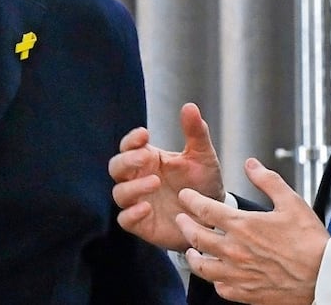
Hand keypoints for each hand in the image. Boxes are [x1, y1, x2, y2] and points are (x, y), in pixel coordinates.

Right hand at [109, 102, 224, 250]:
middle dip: (127, 160)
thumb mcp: (202, 156)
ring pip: (119, 193)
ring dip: (132, 187)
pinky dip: (131, 214)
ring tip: (154, 182)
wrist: (213, 216)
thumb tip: (190, 106)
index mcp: (149, 159)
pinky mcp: (142, 224)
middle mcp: (138, 179)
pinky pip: (125, 219)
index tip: (145, 134)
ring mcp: (138, 202)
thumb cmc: (203, 182)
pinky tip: (146, 208)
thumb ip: (195, 132)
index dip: (132, 139)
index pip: (129, 146)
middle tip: (145, 158)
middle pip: (117, 167)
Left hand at [176, 158, 328, 304]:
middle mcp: (235, 251)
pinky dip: (214, 280)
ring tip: (190, 250)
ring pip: (202, 266)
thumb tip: (252, 165)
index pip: (205, 209)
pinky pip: (220, 288)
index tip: (186, 196)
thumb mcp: (291, 201)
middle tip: (181, 219)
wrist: (324, 277)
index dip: (191, 200)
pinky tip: (216, 276)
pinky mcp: (246, 294)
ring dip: (193, 256)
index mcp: (243, 226)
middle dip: (185, 225)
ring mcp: (238, 275)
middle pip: (196, 237)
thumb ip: (267, 181)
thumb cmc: (310, 242)